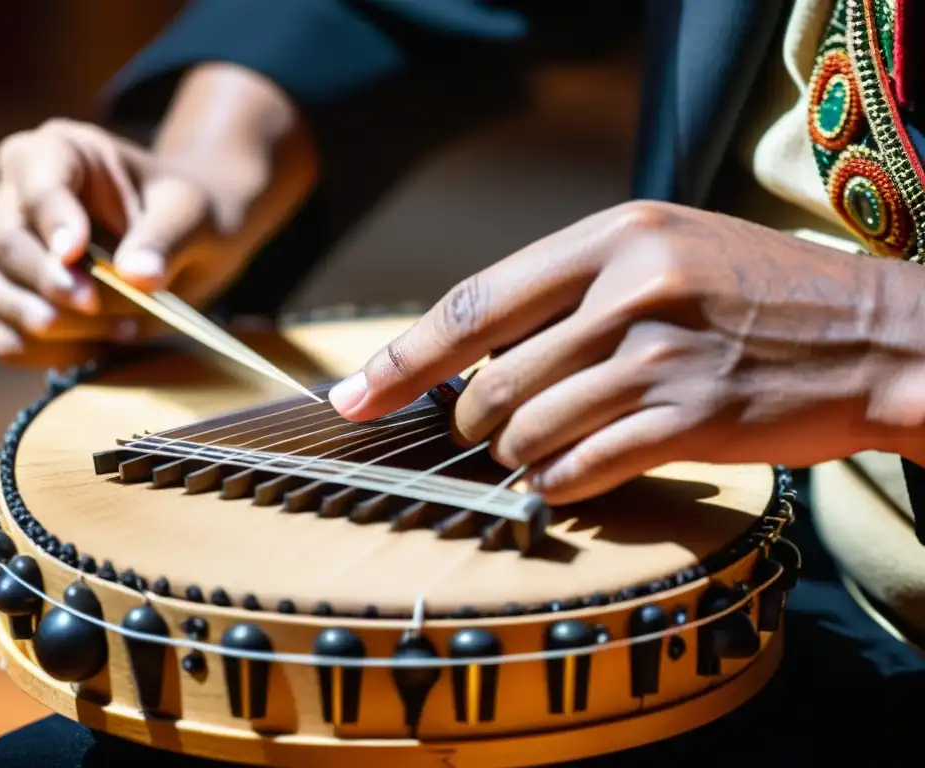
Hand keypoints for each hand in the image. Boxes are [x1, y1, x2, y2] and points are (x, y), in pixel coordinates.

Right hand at [0, 64, 314, 367]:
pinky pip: (2, 337)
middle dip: (50, 281)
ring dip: (42, 321)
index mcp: (58, 152)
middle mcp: (13, 196)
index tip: (76, 253)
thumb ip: (164, 239)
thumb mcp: (191, 216)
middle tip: (96, 303)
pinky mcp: (5, 301)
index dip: (51, 219)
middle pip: (2, 240)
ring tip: (116, 329)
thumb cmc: (187, 215)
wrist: (191, 246)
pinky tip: (99, 348)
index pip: (36, 181)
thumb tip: (137, 277)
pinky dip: (45, 353)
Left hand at [329, 201, 924, 503]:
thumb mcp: (664, 253)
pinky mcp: (691, 419)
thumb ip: (571, 292)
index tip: (354, 396)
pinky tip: (565, 481)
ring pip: (529, 430)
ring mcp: (661, 356)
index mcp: (614, 236)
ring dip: (513, 457)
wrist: (878, 334)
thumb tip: (477, 352)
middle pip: (493, 378)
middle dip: (470, 421)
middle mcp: (631, 289)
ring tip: (530, 456)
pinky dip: (557, 485)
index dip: (404, 356)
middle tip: (482, 432)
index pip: (475, 301)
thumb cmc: (757, 293)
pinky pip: (582, 469)